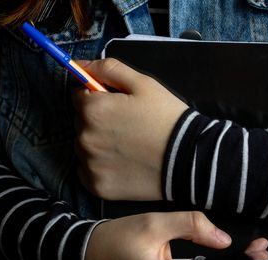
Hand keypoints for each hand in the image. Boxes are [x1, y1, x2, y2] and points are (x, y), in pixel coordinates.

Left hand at [72, 58, 188, 200]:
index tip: (118, 106)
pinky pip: (87, 172)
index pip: (79, 97)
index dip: (99, 98)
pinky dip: (99, 167)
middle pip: (80, 123)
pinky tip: (122, 164)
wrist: (188, 159)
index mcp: (93, 109)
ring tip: (127, 147)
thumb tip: (79, 65)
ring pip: (83, 147)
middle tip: (127, 127)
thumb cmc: (166, 118)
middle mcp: (84, 138)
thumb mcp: (143, 83)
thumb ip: (108, 69)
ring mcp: (90, 164)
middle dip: (98, 121)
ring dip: (98, 144)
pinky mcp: (97, 186)